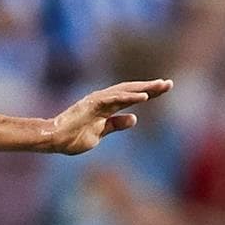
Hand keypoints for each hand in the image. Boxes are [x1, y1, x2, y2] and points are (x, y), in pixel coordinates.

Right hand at [49, 78, 172, 155]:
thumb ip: (116, 125)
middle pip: (131, 90)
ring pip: (125, 91)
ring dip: (144, 88)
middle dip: (151, 87)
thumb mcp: (100, 133)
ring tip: (161, 86)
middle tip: (169, 83)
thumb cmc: (73, 137)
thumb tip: (134, 118)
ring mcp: (98, 101)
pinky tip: (144, 96)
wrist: (54, 140)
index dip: (148, 93)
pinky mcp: (93, 104)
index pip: (130, 97)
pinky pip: (115, 99)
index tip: (164, 89)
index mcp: (106, 107)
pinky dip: (130, 96)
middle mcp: (103, 100)